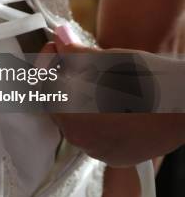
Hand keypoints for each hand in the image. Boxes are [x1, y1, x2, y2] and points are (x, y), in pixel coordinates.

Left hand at [40, 37, 184, 165]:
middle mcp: (81, 140)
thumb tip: (60, 40)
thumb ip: (76, 54)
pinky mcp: (114, 157)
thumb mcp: (109, 61)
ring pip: (76, 120)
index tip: (55, 47)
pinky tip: (110, 98)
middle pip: (58, 104)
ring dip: (78, 97)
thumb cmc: (152, 84)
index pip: (44, 86)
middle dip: (62, 78)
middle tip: (73, 56)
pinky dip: (95, 116)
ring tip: (97, 75)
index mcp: (72, 114)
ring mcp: (98, 152)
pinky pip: (95, 134)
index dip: (46, 62)